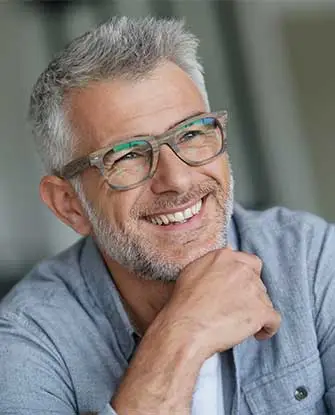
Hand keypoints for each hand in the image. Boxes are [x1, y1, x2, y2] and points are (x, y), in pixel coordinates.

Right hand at [160, 248, 280, 358]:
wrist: (185, 326)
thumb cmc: (183, 303)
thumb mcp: (192, 271)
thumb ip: (212, 264)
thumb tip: (223, 264)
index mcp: (225, 256)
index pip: (250, 262)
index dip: (247, 277)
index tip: (240, 289)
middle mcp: (242, 269)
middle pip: (257, 282)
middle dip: (249, 295)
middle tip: (235, 308)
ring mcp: (253, 289)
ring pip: (264, 300)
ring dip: (255, 311)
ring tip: (238, 324)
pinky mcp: (261, 311)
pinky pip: (274, 320)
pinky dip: (267, 328)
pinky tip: (257, 334)